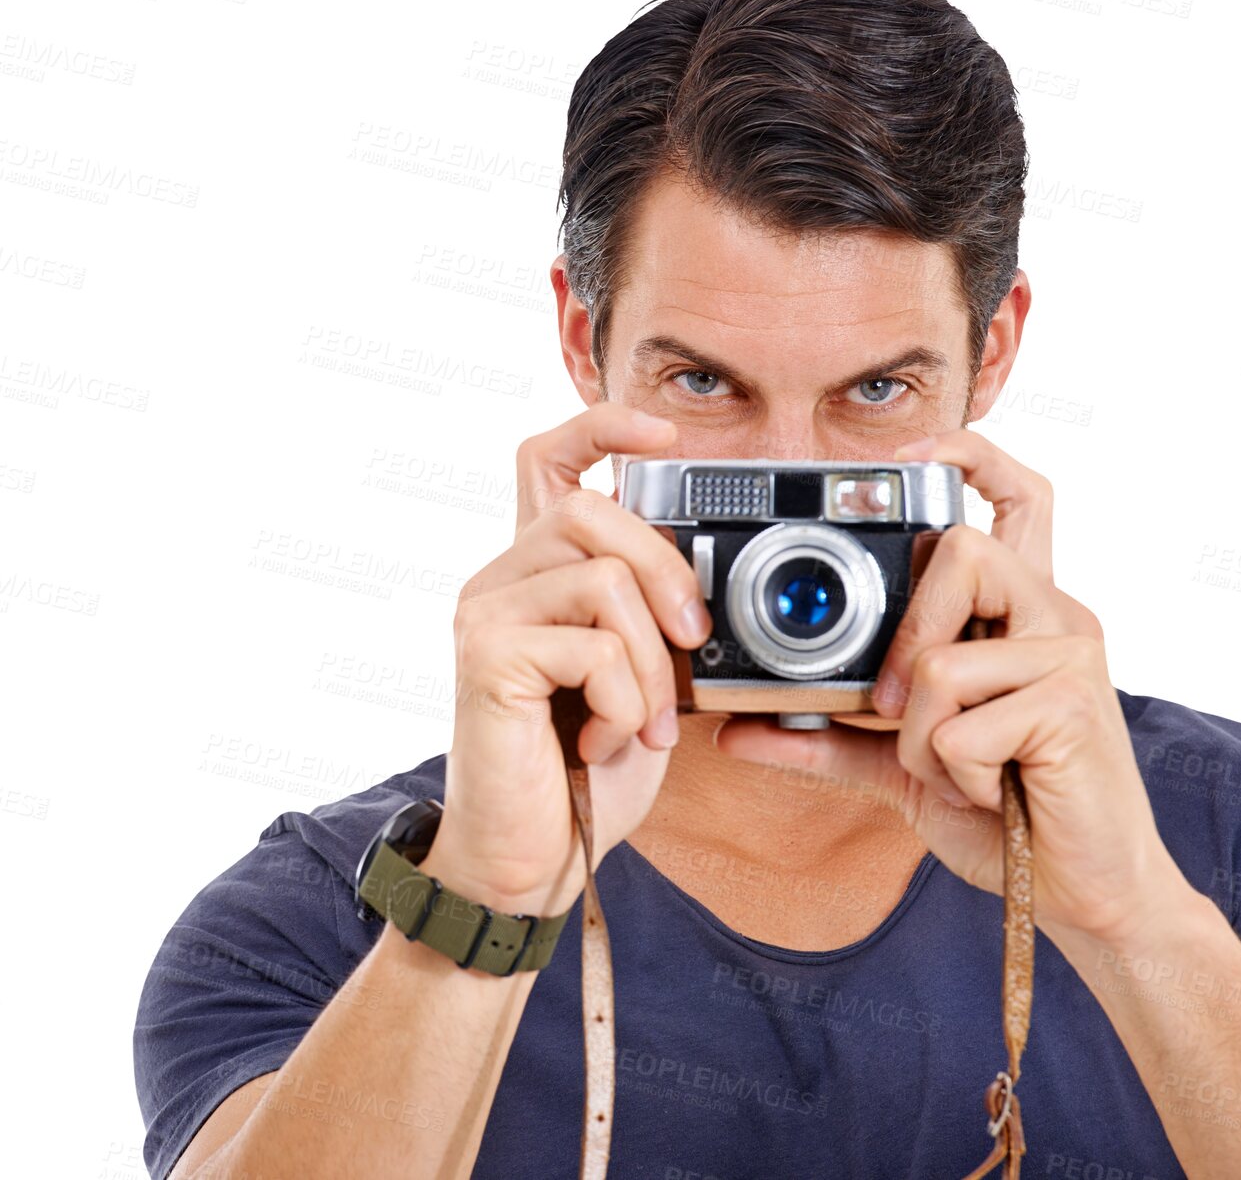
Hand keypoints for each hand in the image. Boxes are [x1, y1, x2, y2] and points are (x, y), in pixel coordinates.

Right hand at [422, 403, 712, 917]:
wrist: (529, 861)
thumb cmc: (586, 770)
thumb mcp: (644, 678)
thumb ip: (656, 619)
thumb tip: (710, 582)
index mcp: (541, 573)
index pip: (550, 457)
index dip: (605, 424)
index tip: (666, 435)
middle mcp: (502, 578)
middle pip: (594, 508)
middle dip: (668, 573)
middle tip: (692, 646)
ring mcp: (487, 612)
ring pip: (604, 577)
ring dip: (653, 661)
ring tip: (646, 722)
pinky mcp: (485, 657)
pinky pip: (591, 643)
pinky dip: (626, 699)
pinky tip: (605, 739)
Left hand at [715, 428, 1191, 948]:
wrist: (1084, 894)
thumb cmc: (1005, 816)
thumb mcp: (904, 768)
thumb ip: (829, 738)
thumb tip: (735, 731)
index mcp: (1020, 615)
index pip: (1018, 496)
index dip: (971, 453)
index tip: (915, 451)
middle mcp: (1054, 614)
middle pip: (964, 548)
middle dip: (910, 633)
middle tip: (898, 709)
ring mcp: (1070, 653)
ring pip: (939, 656)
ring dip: (921, 740)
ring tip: (964, 775)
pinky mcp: (1074, 702)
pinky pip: (959, 724)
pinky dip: (952, 775)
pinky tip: (996, 795)